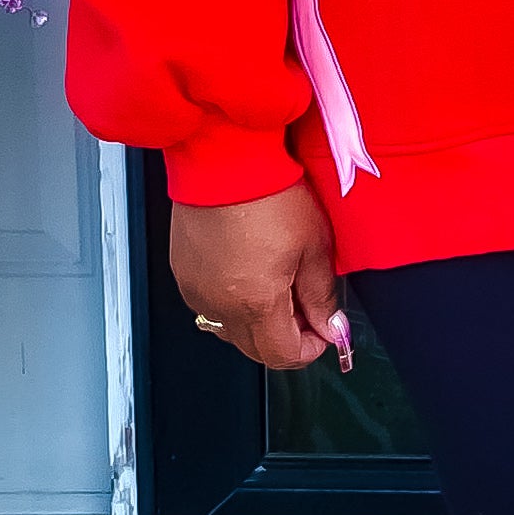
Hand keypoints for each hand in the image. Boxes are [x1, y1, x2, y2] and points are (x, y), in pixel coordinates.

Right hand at [170, 182, 350, 371]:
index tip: (323, 331)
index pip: (282, 355)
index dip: (309, 350)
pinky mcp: (183, 272)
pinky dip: (232, 302)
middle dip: (284, 337)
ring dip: (257, 322)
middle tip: (306, 309)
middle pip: (255, 349)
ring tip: (277, 286)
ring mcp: (196, 289)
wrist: (225, 158)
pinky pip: (209, 304)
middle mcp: (218, 304)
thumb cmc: (269, 193)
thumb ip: (321, 296)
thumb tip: (329, 326)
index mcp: (255, 303)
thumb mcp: (314, 246)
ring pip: (230, 329)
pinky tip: (248, 273)